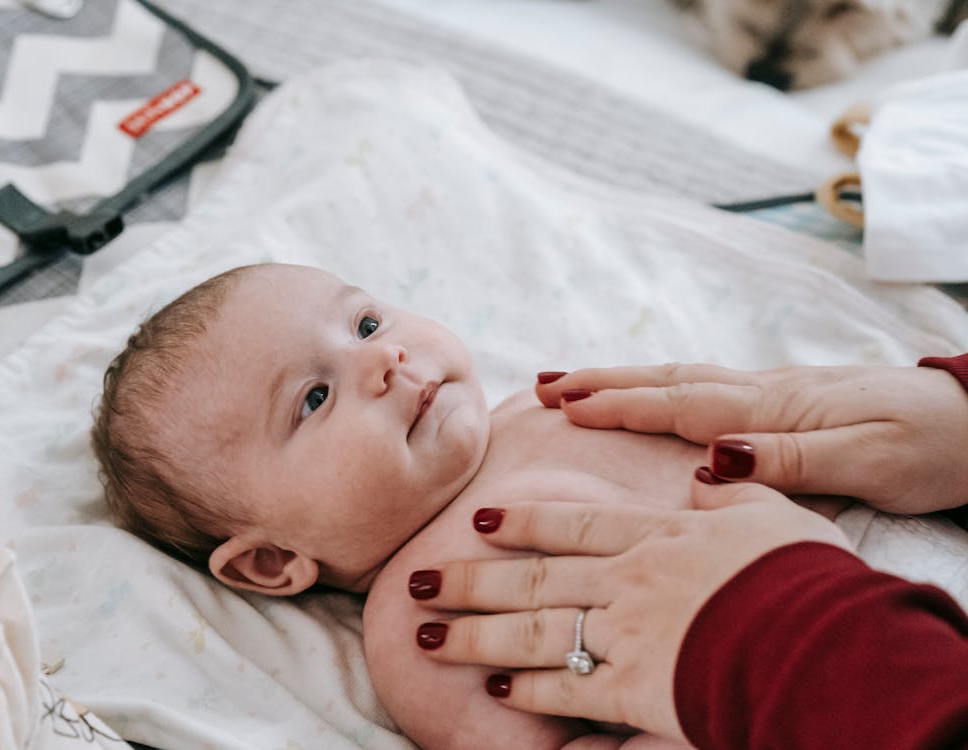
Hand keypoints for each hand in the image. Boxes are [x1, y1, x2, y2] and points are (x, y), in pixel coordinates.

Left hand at [410, 481, 852, 741]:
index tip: (478, 521)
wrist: (823, 641)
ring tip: (428, 635)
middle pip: (531, 578)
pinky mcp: (636, 691)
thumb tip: (708, 470)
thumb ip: (733, 493)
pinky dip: (531, 691)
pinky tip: (497, 690)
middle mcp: (627, 581)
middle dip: (468, 580)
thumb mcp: (775, 514)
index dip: (522, 523)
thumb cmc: (805, 576)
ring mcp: (625, 635)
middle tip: (419, 581)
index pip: (574, 526)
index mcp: (658, 537)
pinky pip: (571, 691)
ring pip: (531, 630)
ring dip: (475, 634)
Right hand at [536, 363, 967, 514]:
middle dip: (601, 382)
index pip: (680, 405)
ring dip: (622, 379)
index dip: (618, 404)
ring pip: (681, 380)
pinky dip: (659, 388)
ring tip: (570, 383)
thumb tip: (710, 456)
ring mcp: (772, 392)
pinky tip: (647, 394)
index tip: (562, 406)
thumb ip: (789, 458)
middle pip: (668, 380)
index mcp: (776, 408)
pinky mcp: (783, 402)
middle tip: (541, 386)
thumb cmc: (933, 447)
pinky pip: (703, 390)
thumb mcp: (870, 463)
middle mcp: (764, 391)